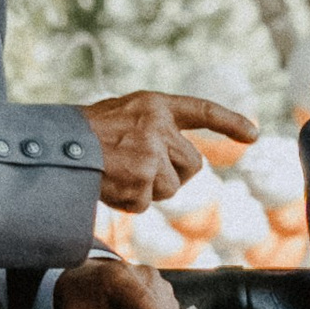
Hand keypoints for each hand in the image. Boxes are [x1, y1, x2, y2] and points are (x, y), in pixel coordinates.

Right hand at [80, 88, 257, 209]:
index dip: (229, 123)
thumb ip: (157, 131)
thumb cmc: (86, 134)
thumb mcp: (125, 117)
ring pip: (172, 188)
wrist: (56, 149)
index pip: (202, 111)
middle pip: (193, 165)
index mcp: (156, 105)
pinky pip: (147, 203)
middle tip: (141, 169)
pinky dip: (130, 202)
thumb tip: (189, 164)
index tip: (253, 135)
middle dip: (173, 175)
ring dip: (150, 190)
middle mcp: (159, 127)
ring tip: (120, 175)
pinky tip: (111, 185)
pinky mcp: (142, 181)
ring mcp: (152, 155)